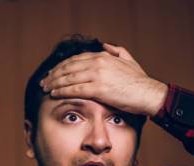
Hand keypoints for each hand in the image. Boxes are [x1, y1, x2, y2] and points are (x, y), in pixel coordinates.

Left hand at [40, 43, 167, 116]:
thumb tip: (104, 44)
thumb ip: (116, 50)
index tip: (54, 72)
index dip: (62, 66)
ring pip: (69, 77)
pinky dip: (63, 91)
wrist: (148, 94)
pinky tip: (55, 94)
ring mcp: (98, 75)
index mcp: (104, 56)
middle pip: (69, 67)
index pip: (76, 59)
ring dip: (55, 83)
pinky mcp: (99, 89)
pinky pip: (75, 89)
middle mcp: (99, 63)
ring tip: (46, 88)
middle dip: (54, 74)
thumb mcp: (129, 60)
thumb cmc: (140, 82)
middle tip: (44, 81)